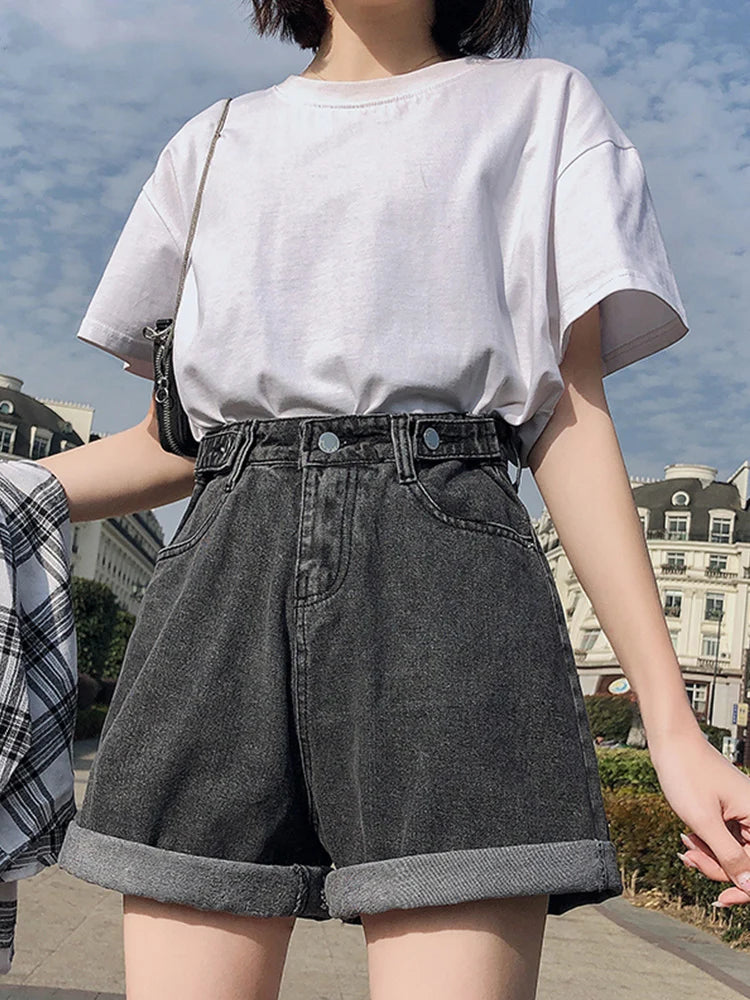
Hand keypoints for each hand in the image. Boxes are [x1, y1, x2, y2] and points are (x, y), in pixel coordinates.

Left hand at [648, 730, 749, 906]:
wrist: (670, 743)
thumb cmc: (687, 773)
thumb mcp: (704, 821)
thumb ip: (729, 856)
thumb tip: (749, 887)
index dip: (743, 889)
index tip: (720, 899)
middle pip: (744, 862)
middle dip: (716, 866)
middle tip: (689, 857)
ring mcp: (742, 813)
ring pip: (731, 852)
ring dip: (707, 854)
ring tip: (686, 842)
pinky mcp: (728, 812)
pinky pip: (722, 838)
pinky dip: (705, 843)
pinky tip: (688, 836)